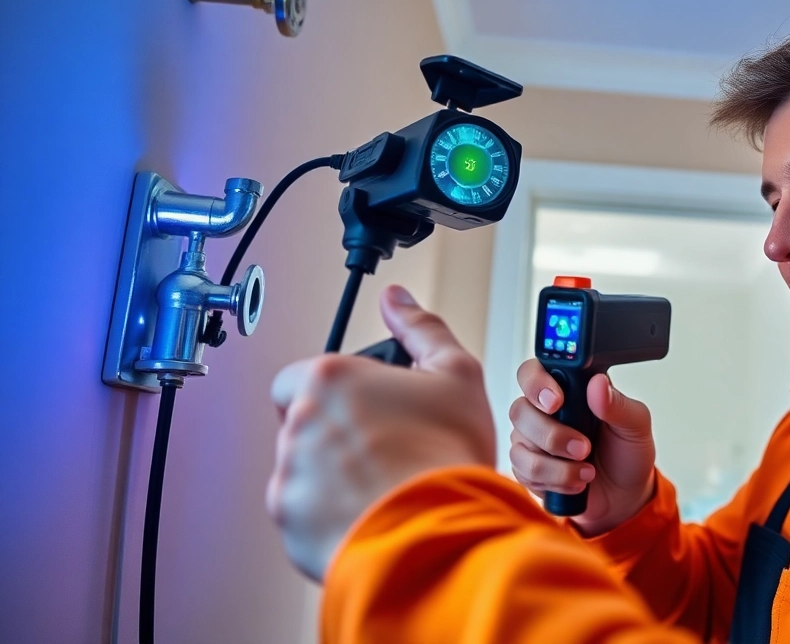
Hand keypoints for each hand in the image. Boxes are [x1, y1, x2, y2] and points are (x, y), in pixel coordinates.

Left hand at [267, 285, 494, 580]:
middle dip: (338, 434)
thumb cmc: (446, 455)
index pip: (302, 374)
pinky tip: (373, 511)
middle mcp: (299, 424)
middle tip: (385, 448)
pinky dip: (332, 514)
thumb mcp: (457, 374)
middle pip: (306, 423)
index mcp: (330, 380)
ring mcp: (290, 476)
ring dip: (335, 475)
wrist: (439, 531)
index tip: (363, 405)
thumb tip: (398, 300)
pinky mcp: (292, 523)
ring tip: (385, 484)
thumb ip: (422, 328)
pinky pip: (305, 514)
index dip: (335, 390)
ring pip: (304, 469)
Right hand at [508, 360, 655, 535]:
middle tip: (584, 447)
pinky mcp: (527, 469)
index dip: (536, 383)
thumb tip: (598, 383)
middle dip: (553, 435)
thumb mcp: (635, 425)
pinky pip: (524, 472)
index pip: (533, 372)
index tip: (556, 402)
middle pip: (520, 410)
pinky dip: (555, 481)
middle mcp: (543, 411)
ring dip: (557, 466)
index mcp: (568, 388)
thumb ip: (617, 404)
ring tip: (587, 471)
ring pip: (520, 446)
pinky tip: (577, 482)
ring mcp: (531, 440)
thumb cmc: (627, 453)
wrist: (624, 496)